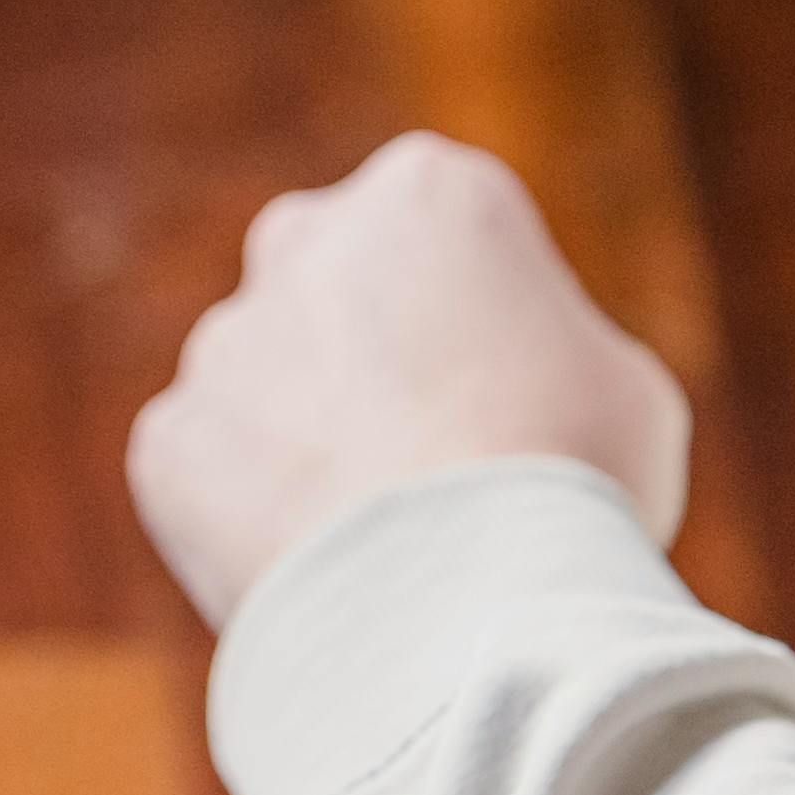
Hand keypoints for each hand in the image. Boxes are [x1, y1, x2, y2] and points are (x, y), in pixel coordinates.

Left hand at [129, 137, 695, 627]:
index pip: (451, 243)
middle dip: (373, 366)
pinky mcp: (168, 441)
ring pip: (269, 391)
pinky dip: (255, 524)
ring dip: (311, 448)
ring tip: (385, 550)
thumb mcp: (626, 394)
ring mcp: (224, 341)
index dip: (490, 332)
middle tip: (435, 472)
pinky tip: (323, 575)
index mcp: (428, 192)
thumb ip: (550, 358)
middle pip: (341, 297)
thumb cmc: (574, 487)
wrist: (460, 603)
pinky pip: (214, 478)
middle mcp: (304, 238)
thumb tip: (518, 391)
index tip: (521, 407)